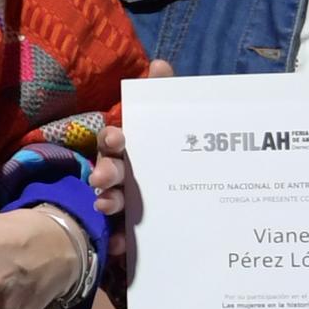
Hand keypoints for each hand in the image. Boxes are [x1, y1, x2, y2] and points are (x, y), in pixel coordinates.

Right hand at [86, 59, 173, 288]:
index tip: (118, 139)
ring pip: (112, 201)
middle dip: (106, 173)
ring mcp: (128, 202)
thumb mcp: (175, 122)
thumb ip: (164, 94)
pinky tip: (121, 245)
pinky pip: (122, 235)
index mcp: (133, 149)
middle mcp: (125, 174)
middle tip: (102, 179)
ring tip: (107, 208)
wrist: (206, 202)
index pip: (116, 140)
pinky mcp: (135, 229)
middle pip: (110, 171)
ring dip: (107, 203)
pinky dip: (118, 240)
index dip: (113, 139)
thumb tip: (160, 63)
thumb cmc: (178, 152)